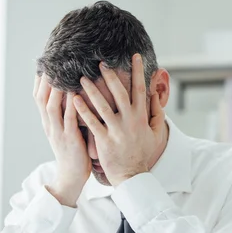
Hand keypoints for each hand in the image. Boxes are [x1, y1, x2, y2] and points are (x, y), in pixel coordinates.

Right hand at [34, 75, 90, 206]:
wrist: (71, 177)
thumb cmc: (73, 151)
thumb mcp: (65, 129)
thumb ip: (65, 112)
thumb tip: (71, 92)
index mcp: (48, 122)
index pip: (38, 97)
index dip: (40, 80)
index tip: (45, 63)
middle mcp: (49, 125)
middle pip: (41, 98)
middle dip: (45, 79)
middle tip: (51, 61)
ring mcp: (58, 132)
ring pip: (51, 107)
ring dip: (55, 89)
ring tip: (61, 72)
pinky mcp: (69, 140)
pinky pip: (69, 120)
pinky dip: (71, 106)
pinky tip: (76, 94)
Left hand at [73, 54, 165, 186]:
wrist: (132, 175)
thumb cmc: (142, 154)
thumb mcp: (155, 133)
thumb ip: (156, 113)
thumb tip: (155, 95)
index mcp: (141, 117)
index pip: (140, 89)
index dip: (138, 71)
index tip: (135, 56)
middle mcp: (129, 121)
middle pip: (120, 93)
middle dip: (111, 76)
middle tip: (101, 62)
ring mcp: (116, 130)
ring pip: (103, 105)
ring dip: (92, 90)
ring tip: (82, 78)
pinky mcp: (104, 140)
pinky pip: (92, 122)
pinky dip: (83, 110)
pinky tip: (74, 99)